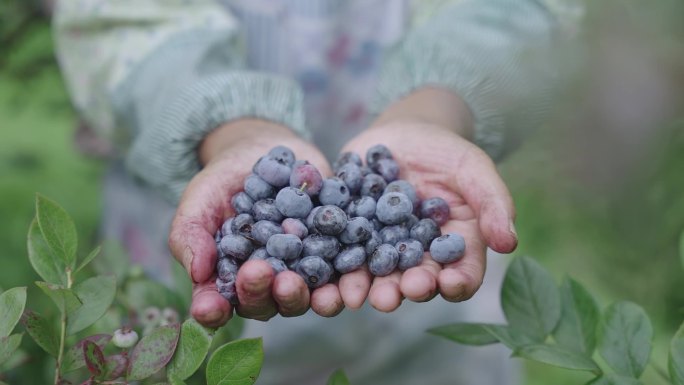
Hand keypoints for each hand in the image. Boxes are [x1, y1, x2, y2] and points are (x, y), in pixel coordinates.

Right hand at [168, 119, 342, 326]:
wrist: (263, 150)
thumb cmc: (222, 182)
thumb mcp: (199, 200)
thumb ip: (190, 235)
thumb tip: (198, 273)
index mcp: (228, 279)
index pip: (217, 305)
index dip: (212, 310)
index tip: (209, 307)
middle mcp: (266, 283)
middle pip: (265, 303)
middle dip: (260, 293)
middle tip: (258, 273)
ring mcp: (300, 271)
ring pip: (303, 296)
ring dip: (299, 294)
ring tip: (293, 280)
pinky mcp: (333, 253)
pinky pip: (339, 269)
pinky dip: (339, 271)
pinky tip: (337, 262)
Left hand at [338, 88, 517, 311]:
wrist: (403, 132)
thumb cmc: (446, 151)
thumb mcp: (473, 168)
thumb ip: (493, 202)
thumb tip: (509, 243)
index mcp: (453, 245)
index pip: (462, 271)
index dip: (456, 282)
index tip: (448, 285)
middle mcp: (418, 254)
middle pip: (414, 279)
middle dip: (401, 290)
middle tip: (390, 298)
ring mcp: (382, 246)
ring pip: (374, 272)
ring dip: (363, 286)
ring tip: (353, 296)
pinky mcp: (350, 231)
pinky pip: (339, 249)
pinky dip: (329, 261)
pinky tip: (320, 270)